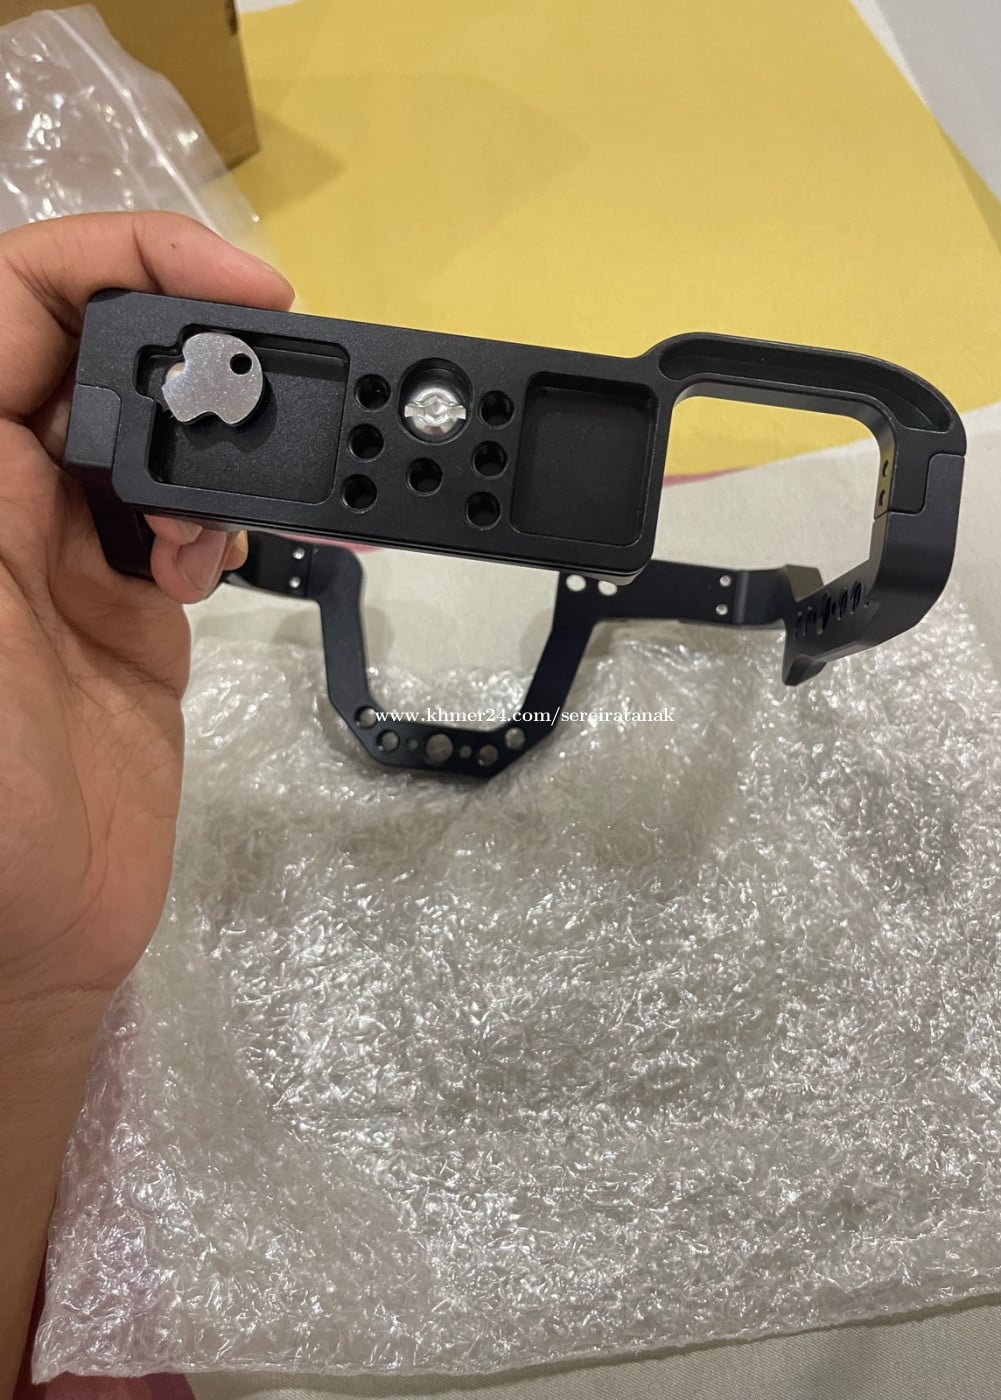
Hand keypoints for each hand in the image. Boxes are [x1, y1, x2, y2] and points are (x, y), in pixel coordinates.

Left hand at [0, 212, 294, 998]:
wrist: (31, 941)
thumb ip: (9, 490)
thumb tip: (47, 363)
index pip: (20, 306)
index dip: (127, 261)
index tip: (246, 290)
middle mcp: (1, 498)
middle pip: (99, 365)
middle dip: (192, 362)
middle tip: (276, 396)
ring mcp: (63, 557)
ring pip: (156, 445)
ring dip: (221, 453)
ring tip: (258, 496)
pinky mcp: (127, 613)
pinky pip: (188, 528)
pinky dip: (225, 526)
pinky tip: (220, 566)